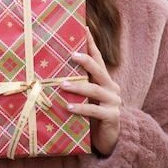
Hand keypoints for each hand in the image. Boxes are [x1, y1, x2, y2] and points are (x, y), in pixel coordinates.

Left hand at [61, 27, 120, 156]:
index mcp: (104, 79)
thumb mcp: (86, 97)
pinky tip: (68, 107)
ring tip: (63, 85)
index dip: (91, 43)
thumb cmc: (93, 114)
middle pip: (98, 69)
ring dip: (78, 87)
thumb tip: (53, 72)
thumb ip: (78, 84)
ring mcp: (113, 101)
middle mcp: (110, 87)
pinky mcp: (112, 116)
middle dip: (85, 61)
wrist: (110, 139)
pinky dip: (81, 108)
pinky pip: (95, 111)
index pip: (98, 57)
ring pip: (94, 90)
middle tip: (71, 55)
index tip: (84, 28)